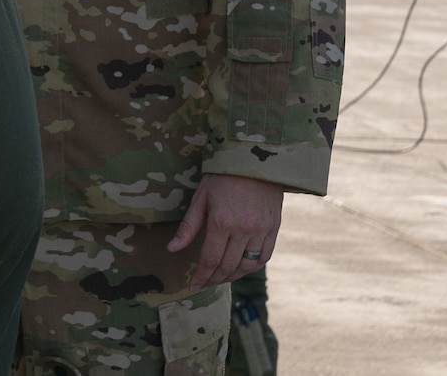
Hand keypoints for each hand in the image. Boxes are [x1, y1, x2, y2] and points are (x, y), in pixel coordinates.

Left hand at [169, 172, 284, 287]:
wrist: (255, 161)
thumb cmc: (222, 177)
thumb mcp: (200, 198)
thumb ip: (188, 227)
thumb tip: (172, 250)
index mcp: (222, 222)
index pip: (210, 259)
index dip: (201, 276)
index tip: (193, 286)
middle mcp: (243, 230)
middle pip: (228, 266)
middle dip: (213, 279)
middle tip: (204, 284)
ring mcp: (261, 231)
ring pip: (247, 266)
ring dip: (232, 276)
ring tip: (219, 278)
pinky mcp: (274, 229)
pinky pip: (264, 257)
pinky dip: (251, 267)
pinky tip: (240, 269)